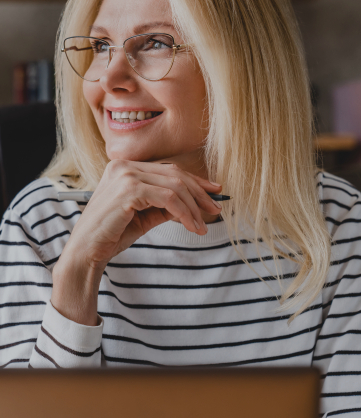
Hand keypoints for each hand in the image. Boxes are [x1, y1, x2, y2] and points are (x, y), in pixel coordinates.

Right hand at [51, 161, 221, 324]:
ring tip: (202, 226)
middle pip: (175, 175)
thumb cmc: (113, 234)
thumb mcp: (145, 215)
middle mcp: (124, 166)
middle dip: (199, 193)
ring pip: (174, 186)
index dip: (195, 180)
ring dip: (194, 207)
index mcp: (126, 167)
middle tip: (215, 209)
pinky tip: (191, 226)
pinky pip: (168, 199)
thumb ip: (166, 205)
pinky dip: (184, 212)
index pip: (169, 170)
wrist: (87, 251)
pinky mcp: (128, 189)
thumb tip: (195, 203)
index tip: (214, 191)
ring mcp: (125, 175)